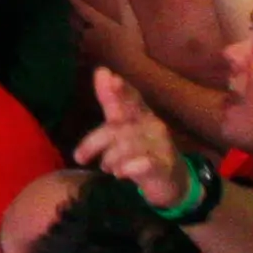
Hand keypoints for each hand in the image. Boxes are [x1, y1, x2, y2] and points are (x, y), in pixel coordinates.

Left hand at [74, 66, 191, 207]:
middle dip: (94, 141)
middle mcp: (153, 127)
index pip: (132, 98)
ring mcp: (161, 147)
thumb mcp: (126, 128)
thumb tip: (101, 71)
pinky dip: (129, 168)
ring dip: (111, 157)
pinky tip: (120, 173)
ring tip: (106, 168)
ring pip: (129, 145)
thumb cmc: (145, 151)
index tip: (106, 76)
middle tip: (79, 157)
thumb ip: (112, 103)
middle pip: (120, 127)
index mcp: (143, 115)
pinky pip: (146, 164)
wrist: (174, 181)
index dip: (119, 90)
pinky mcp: (164, 167)